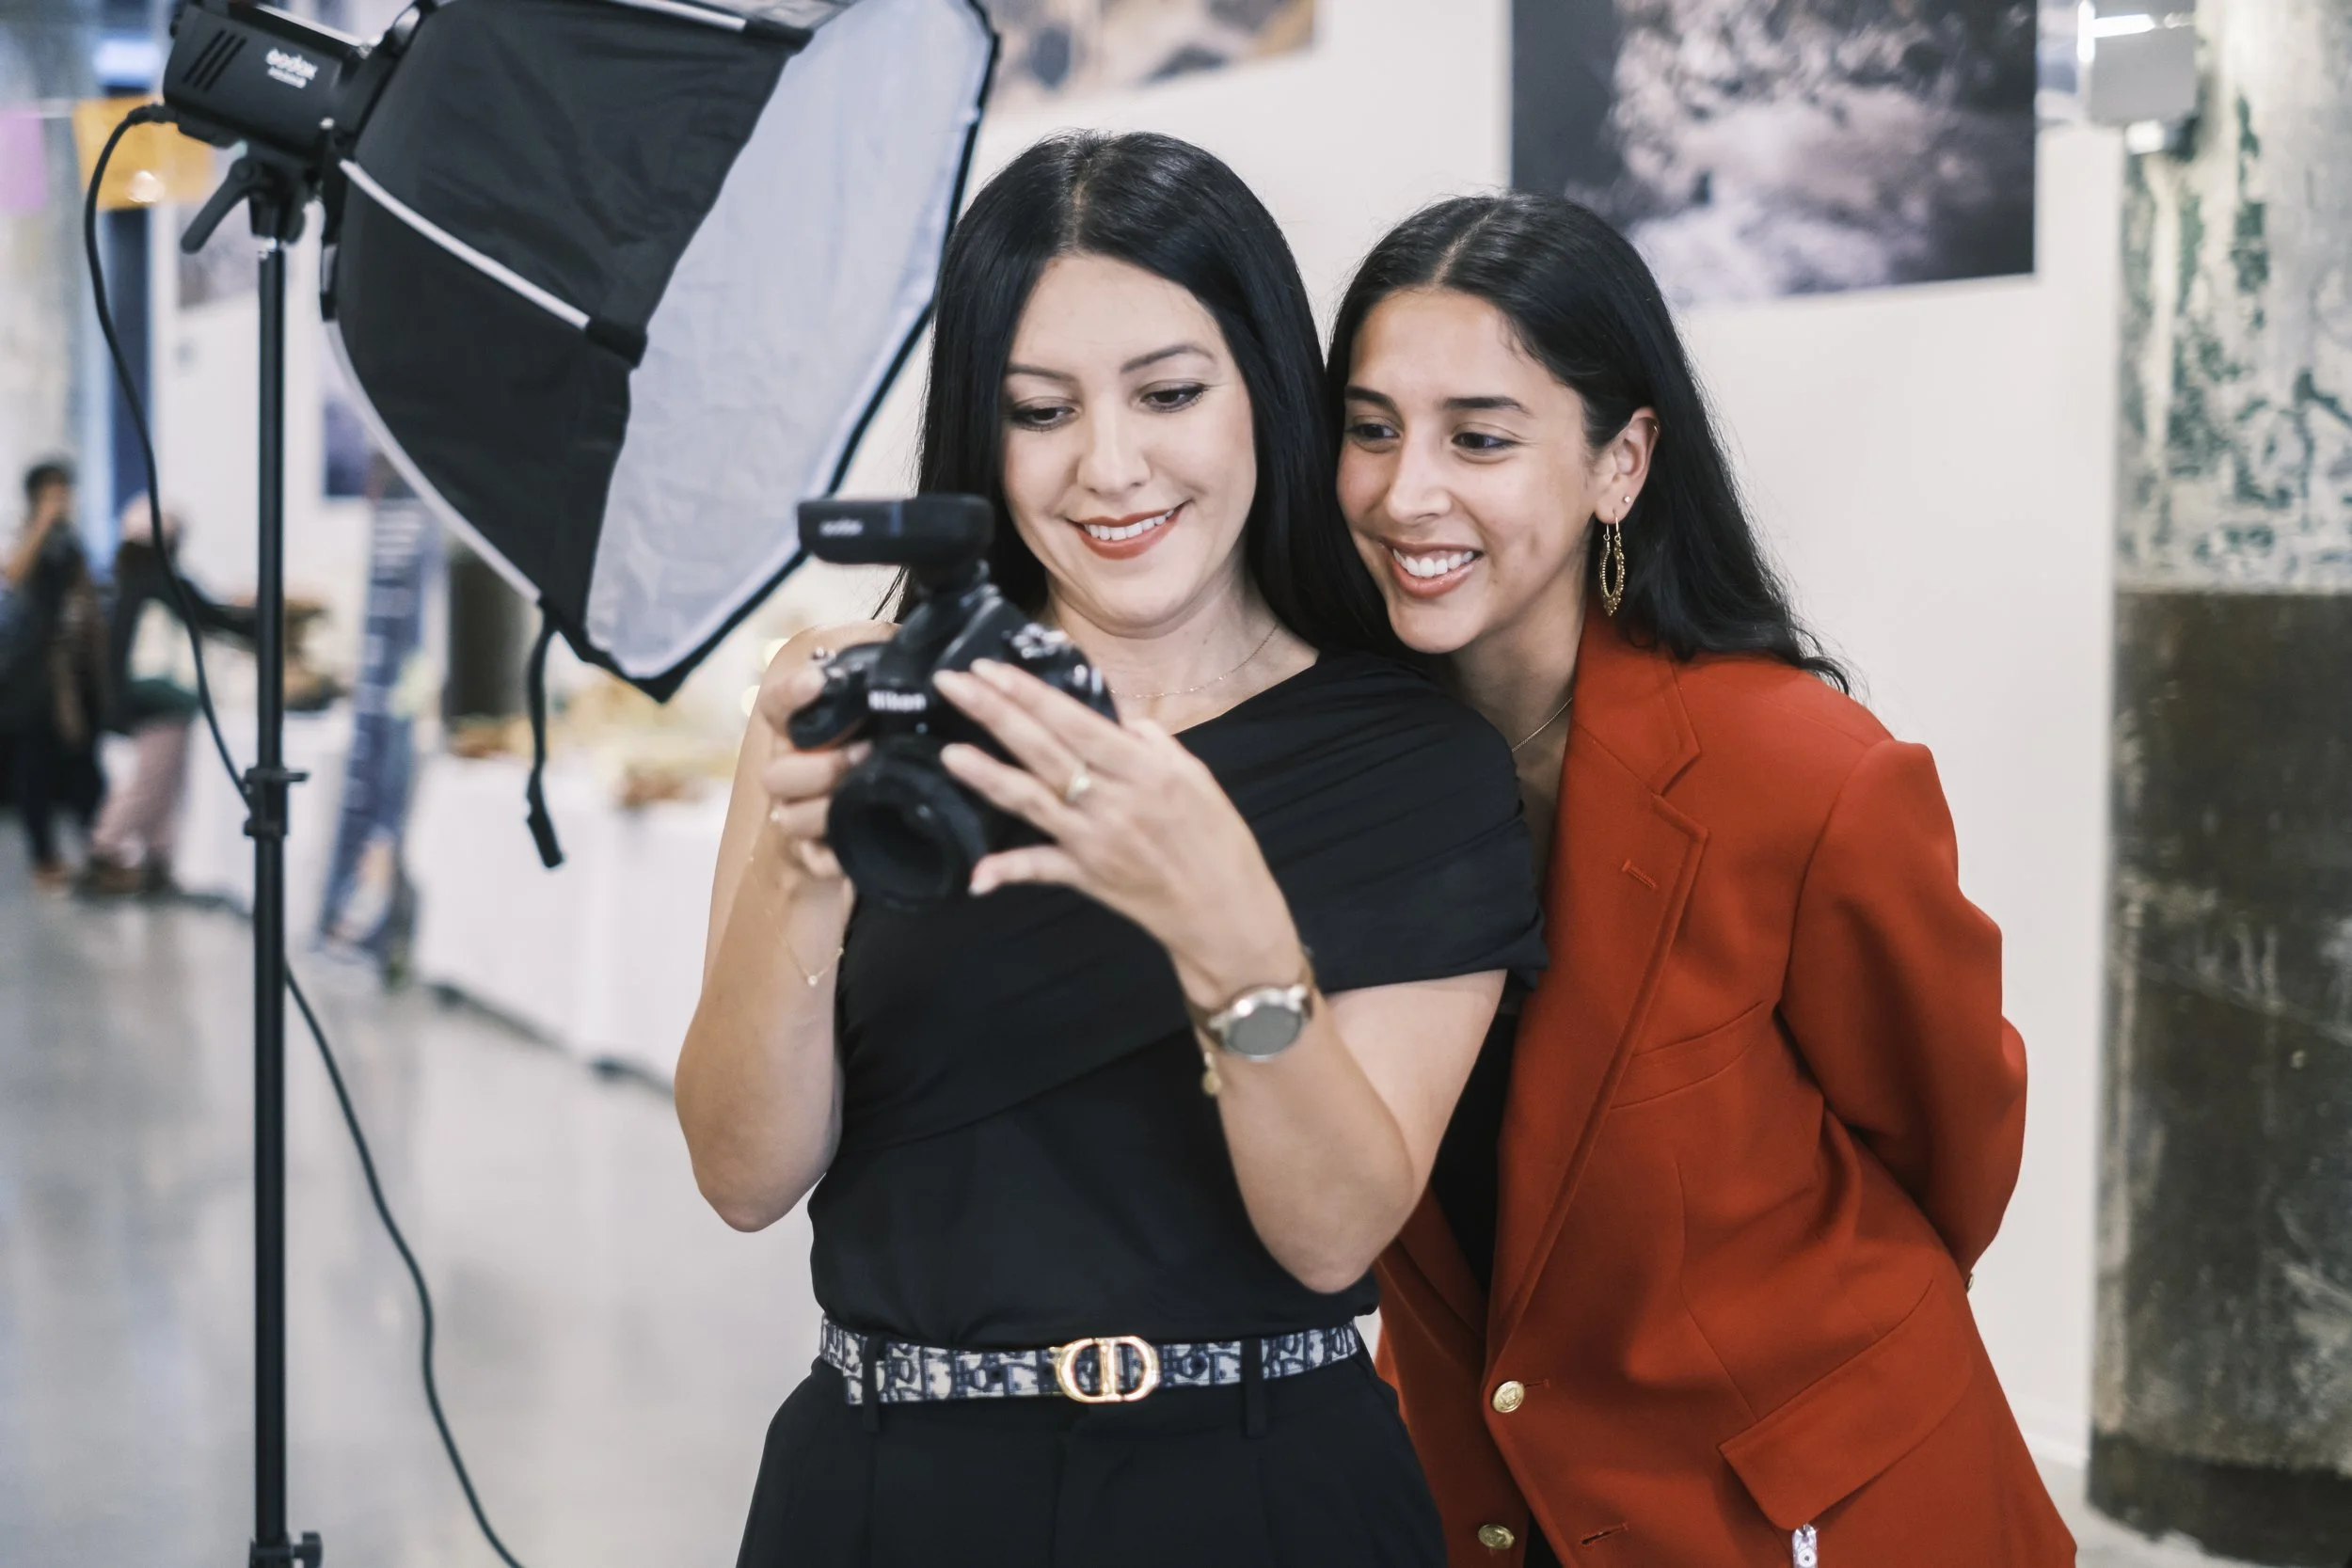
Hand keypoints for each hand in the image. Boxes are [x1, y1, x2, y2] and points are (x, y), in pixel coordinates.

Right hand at [751, 623, 892, 881]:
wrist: (893, 783)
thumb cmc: (884, 725)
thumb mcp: (885, 686)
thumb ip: (886, 659)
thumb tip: (914, 639)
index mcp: (797, 724)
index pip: (776, 705)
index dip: (793, 695)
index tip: (820, 680)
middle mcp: (789, 767)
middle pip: (777, 775)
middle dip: (820, 765)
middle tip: (864, 752)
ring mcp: (800, 810)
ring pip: (792, 817)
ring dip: (828, 806)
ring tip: (870, 791)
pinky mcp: (818, 850)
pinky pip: (815, 860)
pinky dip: (834, 857)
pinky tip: (858, 845)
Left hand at [934, 660, 1303, 1004]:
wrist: (1225, 912)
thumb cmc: (1217, 840)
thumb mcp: (1197, 777)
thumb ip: (1153, 743)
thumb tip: (1116, 718)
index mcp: (1145, 768)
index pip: (1076, 721)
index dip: (1030, 694)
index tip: (991, 669)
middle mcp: (1115, 800)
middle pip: (1045, 750)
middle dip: (995, 714)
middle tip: (952, 684)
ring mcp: (1096, 841)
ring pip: (1033, 802)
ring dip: (988, 777)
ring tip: (949, 753)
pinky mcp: (1087, 877)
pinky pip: (1041, 871)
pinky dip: (1008, 871)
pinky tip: (975, 873)